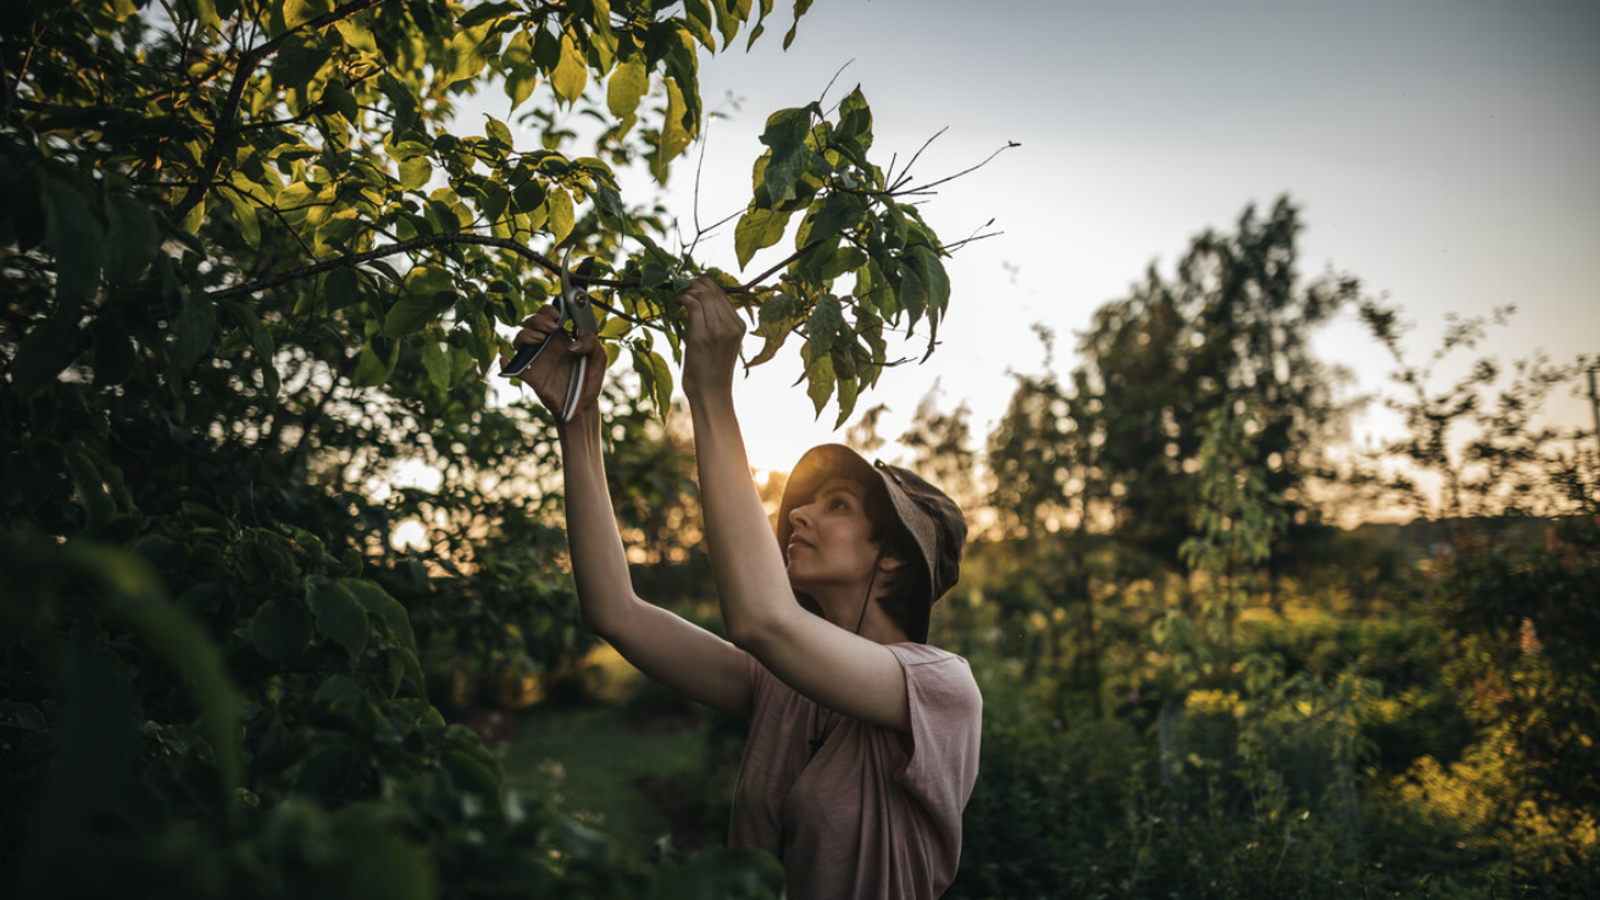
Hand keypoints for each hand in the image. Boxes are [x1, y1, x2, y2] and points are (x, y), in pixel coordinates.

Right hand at [502, 305, 607, 423]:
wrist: (583, 405)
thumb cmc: (591, 379)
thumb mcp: (599, 357)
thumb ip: (591, 342)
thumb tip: (572, 344)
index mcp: (561, 337)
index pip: (548, 315)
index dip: (548, 310)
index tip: (557, 314)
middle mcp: (546, 345)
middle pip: (531, 322)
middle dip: (538, 319)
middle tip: (552, 328)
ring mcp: (537, 359)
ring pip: (520, 338)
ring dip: (526, 334)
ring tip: (541, 339)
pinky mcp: (531, 375)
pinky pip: (513, 367)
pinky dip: (506, 362)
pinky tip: (507, 360)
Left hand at [675, 276, 745, 401]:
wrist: (711, 393)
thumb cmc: (712, 370)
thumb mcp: (722, 343)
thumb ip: (717, 322)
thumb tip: (699, 301)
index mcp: (739, 325)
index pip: (722, 294)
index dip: (704, 284)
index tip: (691, 285)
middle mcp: (731, 326)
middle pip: (712, 291)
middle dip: (693, 284)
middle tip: (680, 285)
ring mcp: (718, 330)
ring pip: (702, 295)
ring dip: (686, 290)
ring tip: (677, 295)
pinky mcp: (702, 336)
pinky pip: (693, 305)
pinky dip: (682, 299)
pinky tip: (676, 302)